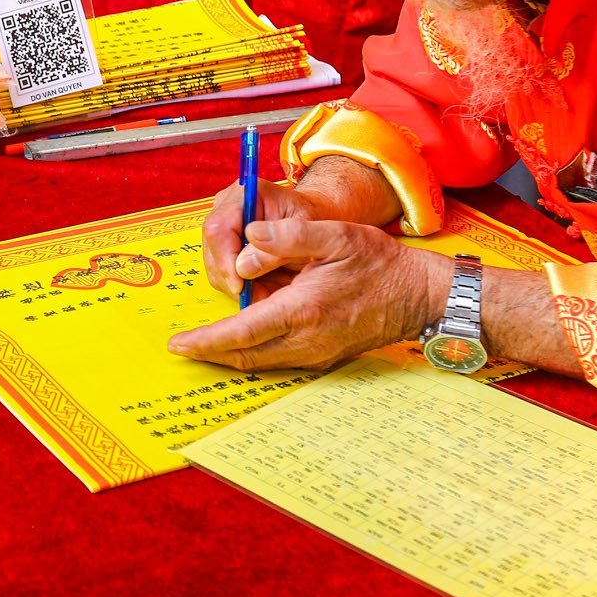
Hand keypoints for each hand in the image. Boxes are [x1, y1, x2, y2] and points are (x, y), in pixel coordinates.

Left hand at [171, 219, 446, 372]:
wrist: (418, 296)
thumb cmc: (378, 263)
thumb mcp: (335, 235)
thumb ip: (287, 236)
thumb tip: (248, 238)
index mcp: (303, 310)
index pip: (242, 332)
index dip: (206, 340)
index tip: (178, 343)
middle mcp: (307, 341)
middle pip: (244, 355)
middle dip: (209, 352)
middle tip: (181, 346)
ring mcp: (316, 354)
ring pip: (259, 361)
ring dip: (229, 353)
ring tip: (202, 342)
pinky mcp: (323, 357)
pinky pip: (277, 359)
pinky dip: (253, 352)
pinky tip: (241, 339)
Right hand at [200, 178, 343, 297]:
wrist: (318, 221)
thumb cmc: (317, 223)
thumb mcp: (309, 234)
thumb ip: (279, 247)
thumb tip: (242, 268)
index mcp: (250, 194)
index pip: (219, 228)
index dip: (225, 260)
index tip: (240, 286)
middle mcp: (229, 204)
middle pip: (212, 247)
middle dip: (231, 277)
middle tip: (259, 295)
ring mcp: (223, 222)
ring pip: (213, 262)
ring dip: (236, 284)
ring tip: (267, 290)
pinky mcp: (223, 241)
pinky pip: (220, 269)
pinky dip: (238, 284)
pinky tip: (261, 286)